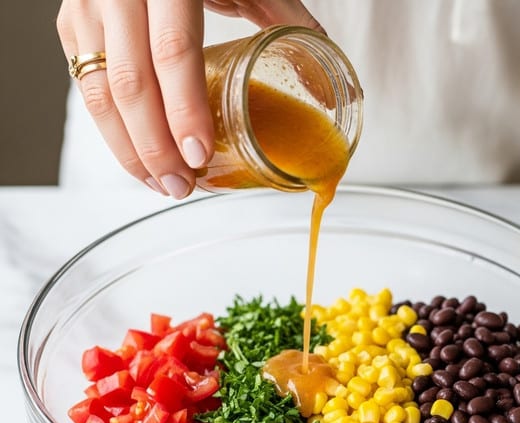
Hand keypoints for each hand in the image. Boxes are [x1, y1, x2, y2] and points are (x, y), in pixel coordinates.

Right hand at [57, 0, 322, 197]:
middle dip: (156, 148)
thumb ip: (280, 14)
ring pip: (99, 94)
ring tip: (162, 184)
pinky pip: (87, 89)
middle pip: (131, 84)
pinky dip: (113, 132)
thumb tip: (322, 75)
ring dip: (131, 151)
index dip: (184, 110)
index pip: (173, 51)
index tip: (199, 155)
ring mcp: (89, 7)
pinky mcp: (75, 24)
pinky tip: (139, 158)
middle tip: (182, 186)